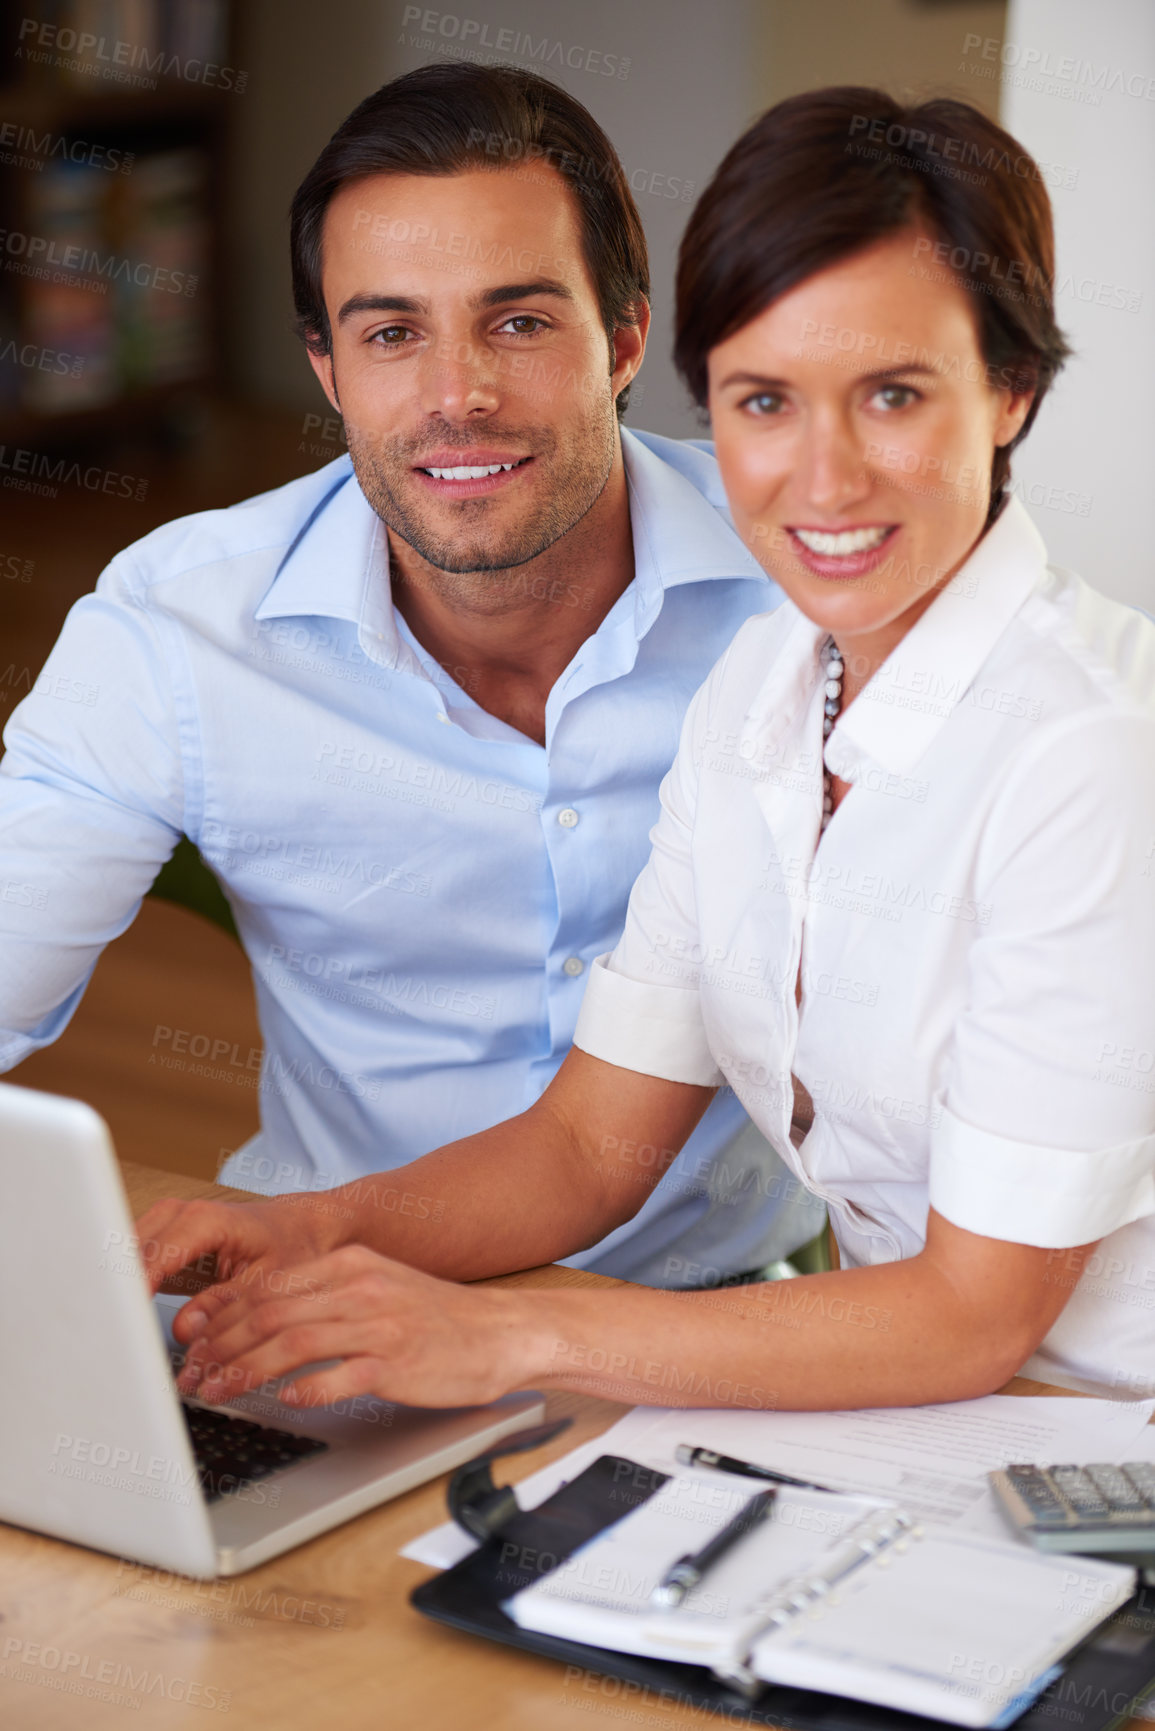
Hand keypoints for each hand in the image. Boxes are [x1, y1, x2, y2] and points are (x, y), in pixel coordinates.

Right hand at [134, 1192, 348, 1342]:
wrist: (300, 1224)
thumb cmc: (290, 1245)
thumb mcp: (267, 1280)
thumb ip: (224, 1304)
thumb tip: (185, 1328)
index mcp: (206, 1220)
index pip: (154, 1256)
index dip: (135, 1289)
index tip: (123, 1321)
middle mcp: (180, 1214)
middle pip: (129, 1253)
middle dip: (118, 1292)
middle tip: (115, 1335)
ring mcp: (167, 1222)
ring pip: (124, 1255)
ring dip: (119, 1289)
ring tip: (117, 1330)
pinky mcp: (163, 1238)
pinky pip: (133, 1260)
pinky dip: (129, 1286)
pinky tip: (128, 1315)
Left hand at [175, 1245, 538, 1409]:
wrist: (502, 1332)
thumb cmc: (435, 1318)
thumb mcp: (376, 1287)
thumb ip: (324, 1297)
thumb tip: (259, 1319)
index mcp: (350, 1263)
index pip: (267, 1286)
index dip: (221, 1316)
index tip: (193, 1342)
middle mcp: (360, 1286)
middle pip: (269, 1314)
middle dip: (221, 1347)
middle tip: (193, 1375)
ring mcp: (379, 1324)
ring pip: (292, 1344)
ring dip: (246, 1372)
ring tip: (219, 1393)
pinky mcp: (397, 1362)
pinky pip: (339, 1377)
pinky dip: (304, 1390)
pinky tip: (284, 1402)